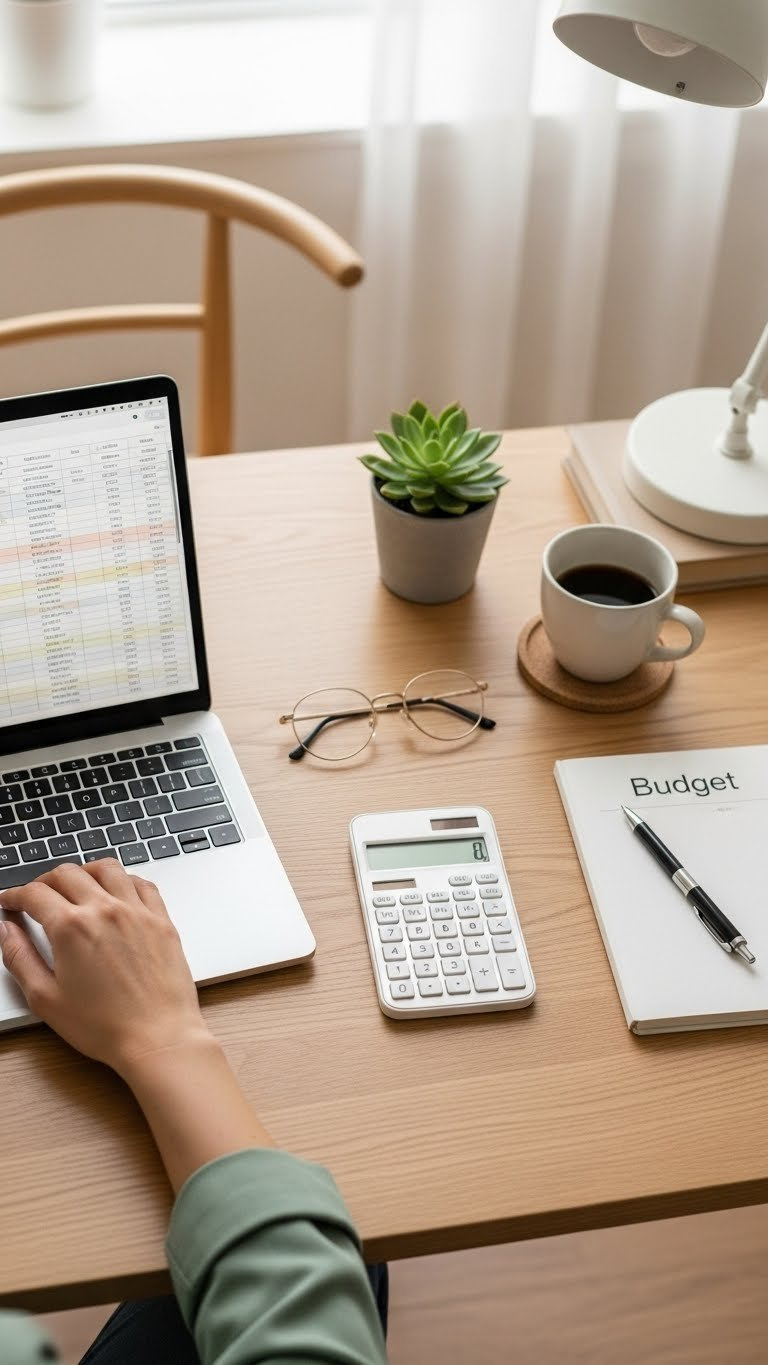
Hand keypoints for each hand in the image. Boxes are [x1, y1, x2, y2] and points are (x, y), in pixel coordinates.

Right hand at [0, 860, 209, 1076]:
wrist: (158, 1037)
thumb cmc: (104, 1027)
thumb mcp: (46, 999)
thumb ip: (19, 958)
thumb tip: (5, 930)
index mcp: (72, 928)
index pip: (35, 893)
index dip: (14, 894)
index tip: (9, 901)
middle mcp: (105, 910)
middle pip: (67, 873)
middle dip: (44, 880)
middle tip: (36, 895)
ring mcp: (137, 911)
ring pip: (106, 868)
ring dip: (84, 871)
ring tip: (75, 885)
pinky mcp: (161, 920)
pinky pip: (142, 883)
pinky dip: (123, 879)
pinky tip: (116, 892)